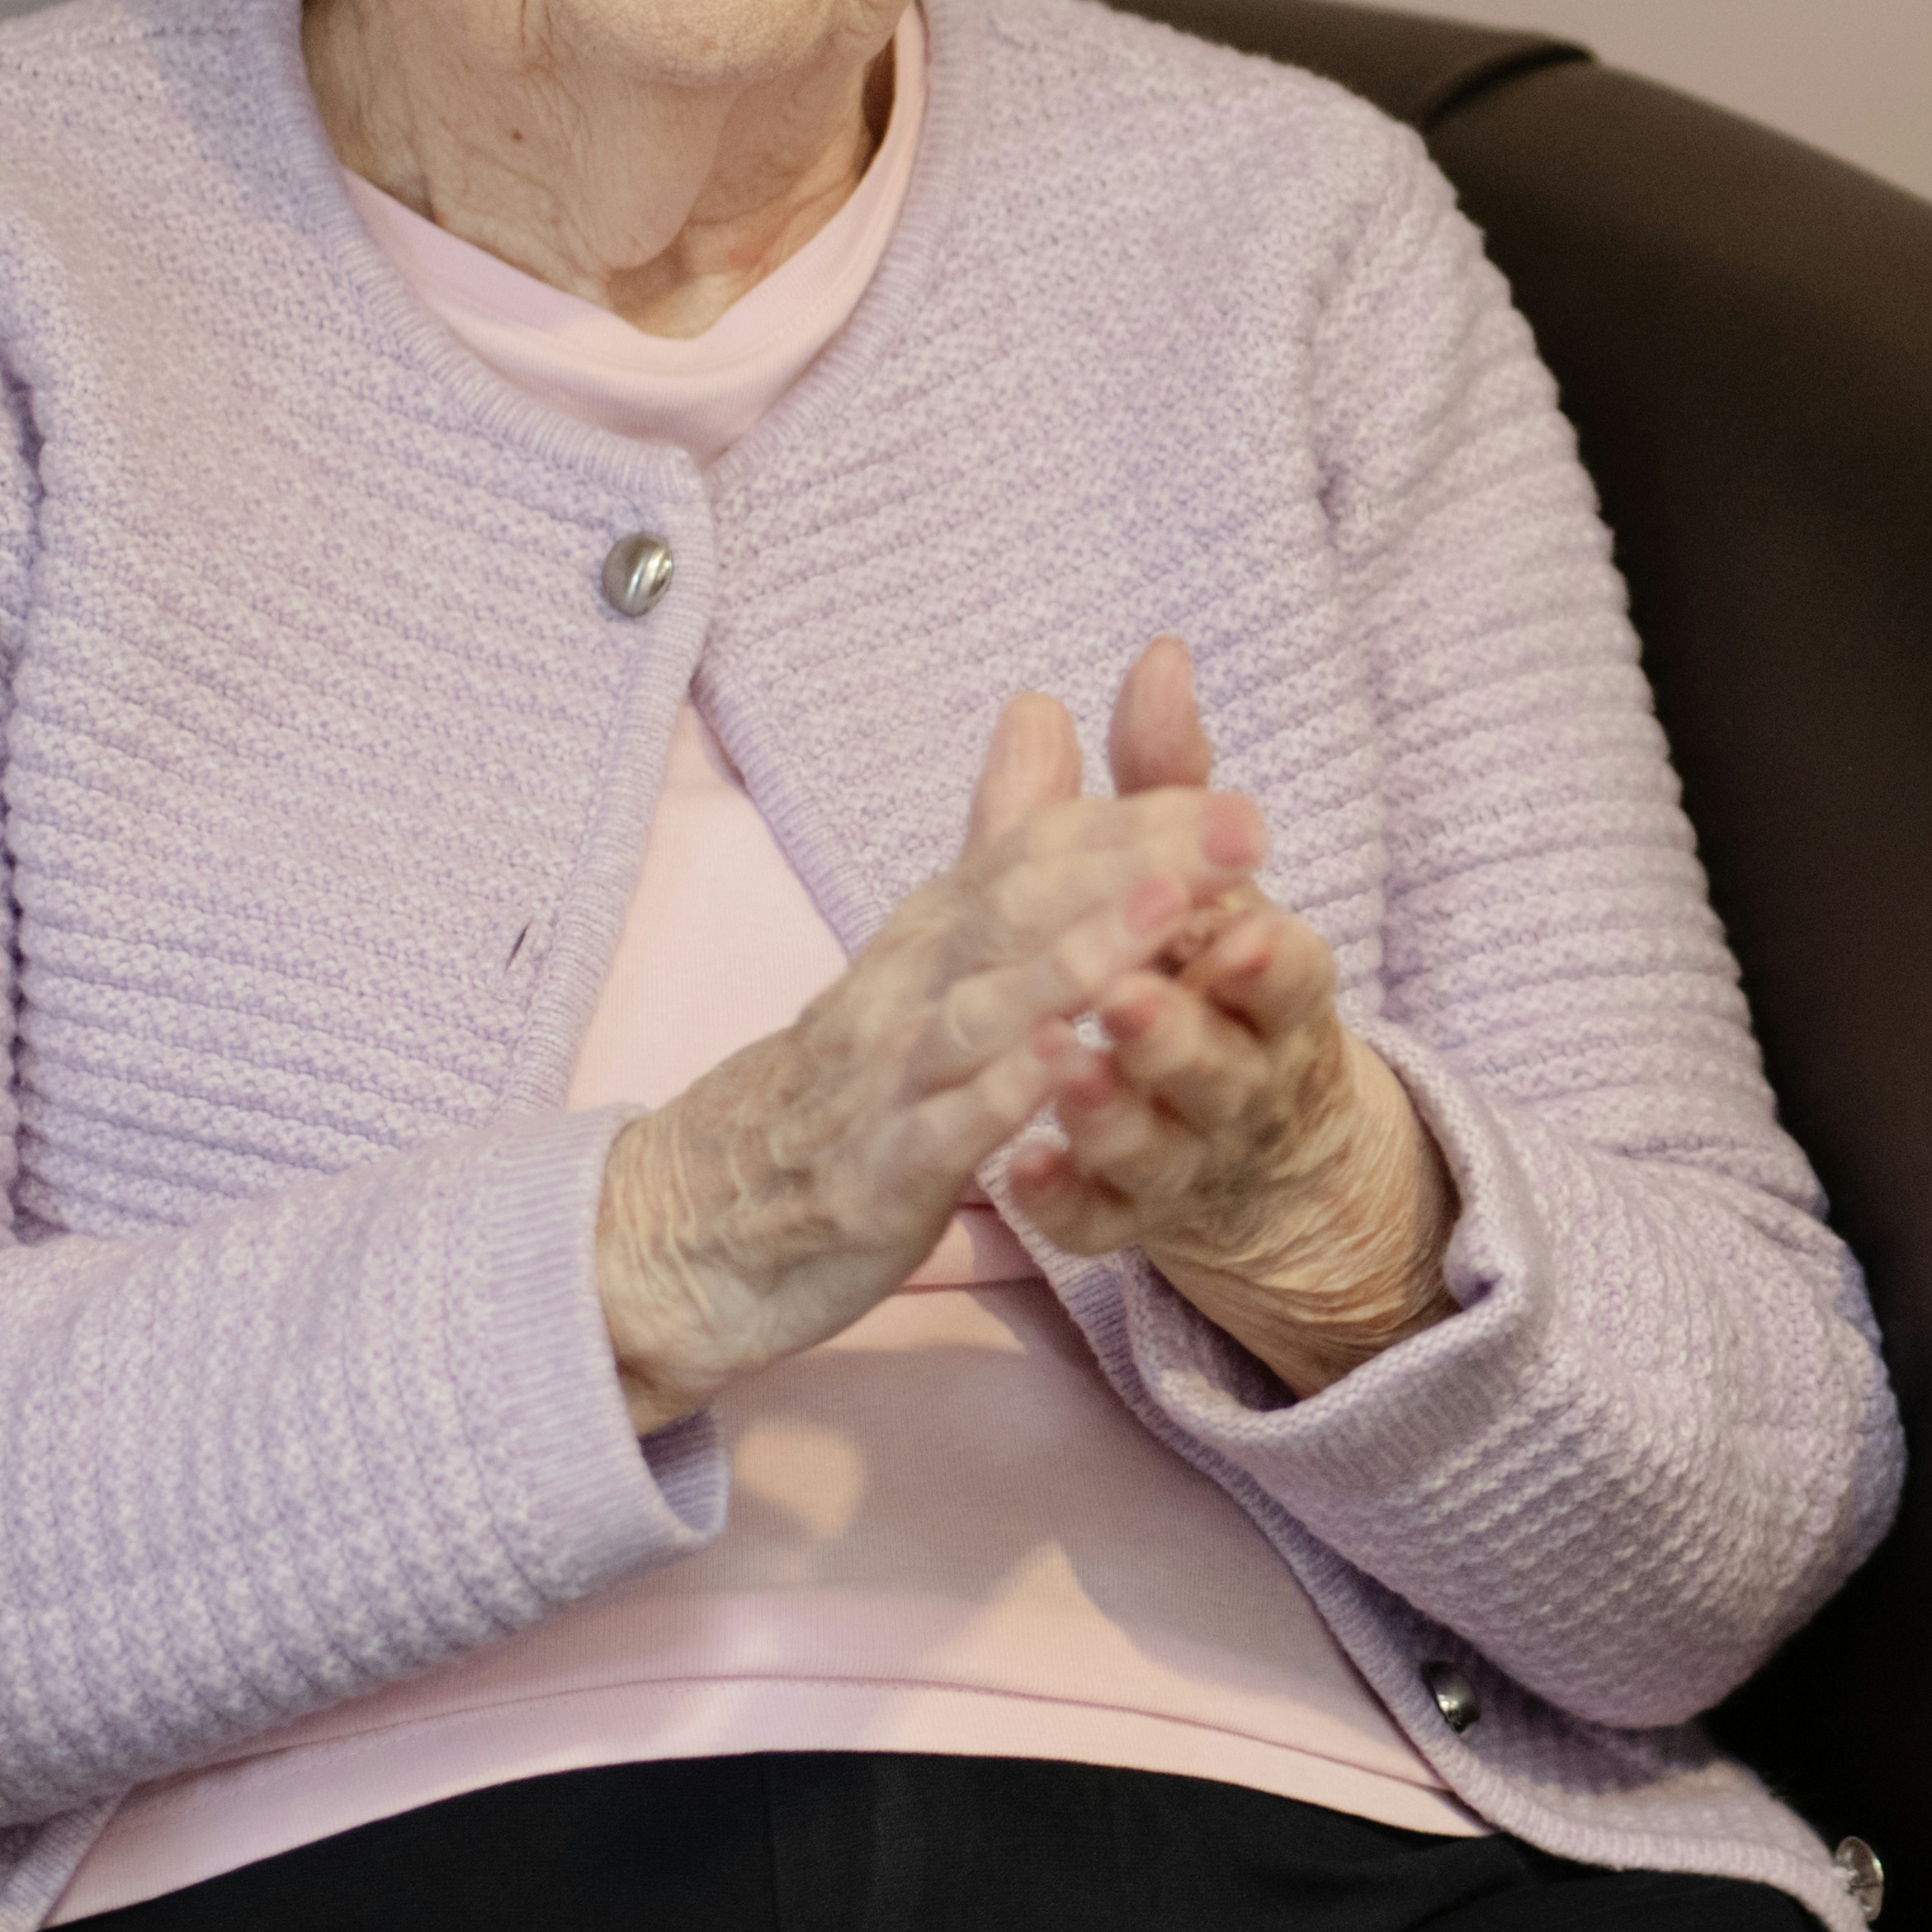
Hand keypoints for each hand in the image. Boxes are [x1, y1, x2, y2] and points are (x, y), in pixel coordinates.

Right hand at [588, 653, 1282, 1425]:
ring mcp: (882, 1085)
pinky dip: (1000, 1096)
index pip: (1036, 855)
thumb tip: (1042, 707)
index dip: (1139, 825)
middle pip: (1021, 906)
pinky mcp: (869, 1179)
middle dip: (1137, 863)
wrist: (684, 1224)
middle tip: (1247, 831)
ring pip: (983, 1008)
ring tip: (1170, 914)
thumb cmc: (832, 1087)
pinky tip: (1064, 1068)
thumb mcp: (919, 955)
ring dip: (1078, 958)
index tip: (1243, 804)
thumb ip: (993, 844)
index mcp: (930, 939)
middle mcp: (906, 991)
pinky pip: (939, 1131)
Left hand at [996, 641, 1450, 1397]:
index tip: (1237, 930)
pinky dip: (1070, 1198)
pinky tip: (1022, 1172)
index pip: (1290, 979)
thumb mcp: (1205, 880)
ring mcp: (1189, 1153)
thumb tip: (1155, 655)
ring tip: (1062, 1076)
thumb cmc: (1208, 976)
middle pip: (1221, 1066)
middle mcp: (1242, 1076)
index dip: (1270, 962)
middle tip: (1121, 998)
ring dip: (1113, 1112)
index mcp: (1271, 992)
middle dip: (1173, 1033)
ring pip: (1160, 1145)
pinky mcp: (1134, 1215)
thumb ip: (1173, 778)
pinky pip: (1105, 1221)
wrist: (1255, 1148)